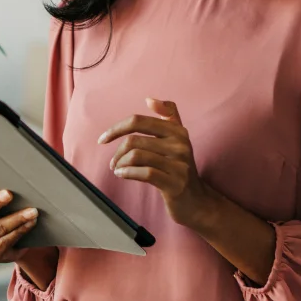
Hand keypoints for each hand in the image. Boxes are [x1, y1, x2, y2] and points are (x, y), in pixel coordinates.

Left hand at [98, 98, 209, 228]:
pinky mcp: (175, 183)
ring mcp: (179, 164)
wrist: (196, 201)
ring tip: (118, 170)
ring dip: (120, 164)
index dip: (116, 128)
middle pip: (134, 140)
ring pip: (136, 156)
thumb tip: (149, 99)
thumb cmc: (179, 168)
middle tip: (113, 163)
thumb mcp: (178, 140)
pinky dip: (127, 173)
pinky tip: (122, 176)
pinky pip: (144, 173)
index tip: (103, 139)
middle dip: (117, 152)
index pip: (138, 121)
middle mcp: (181, 145)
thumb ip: (169, 116)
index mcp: (178, 131)